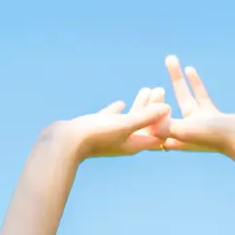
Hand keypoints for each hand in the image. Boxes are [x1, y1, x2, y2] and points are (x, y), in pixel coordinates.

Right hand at [50, 86, 170, 159]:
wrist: (64, 143)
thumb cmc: (96, 135)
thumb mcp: (125, 124)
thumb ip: (146, 117)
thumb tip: (168, 108)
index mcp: (134, 145)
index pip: (157, 135)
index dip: (165, 122)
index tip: (170, 104)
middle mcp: (124, 143)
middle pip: (145, 125)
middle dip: (153, 109)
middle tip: (160, 89)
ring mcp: (109, 137)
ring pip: (129, 120)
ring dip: (139, 106)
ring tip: (146, 89)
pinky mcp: (96, 131)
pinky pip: (111, 120)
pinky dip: (117, 111)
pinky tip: (121, 103)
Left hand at [154, 55, 234, 158]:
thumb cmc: (217, 137)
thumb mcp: (186, 131)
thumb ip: (166, 127)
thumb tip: (146, 123)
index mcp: (176, 141)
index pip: (153, 129)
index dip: (144, 116)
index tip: (140, 99)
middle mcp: (186, 134)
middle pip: (165, 112)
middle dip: (156, 95)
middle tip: (148, 79)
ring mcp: (201, 125)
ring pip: (184, 99)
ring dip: (177, 79)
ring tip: (170, 58)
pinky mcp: (214, 117)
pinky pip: (200, 97)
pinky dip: (194, 83)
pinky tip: (189, 68)